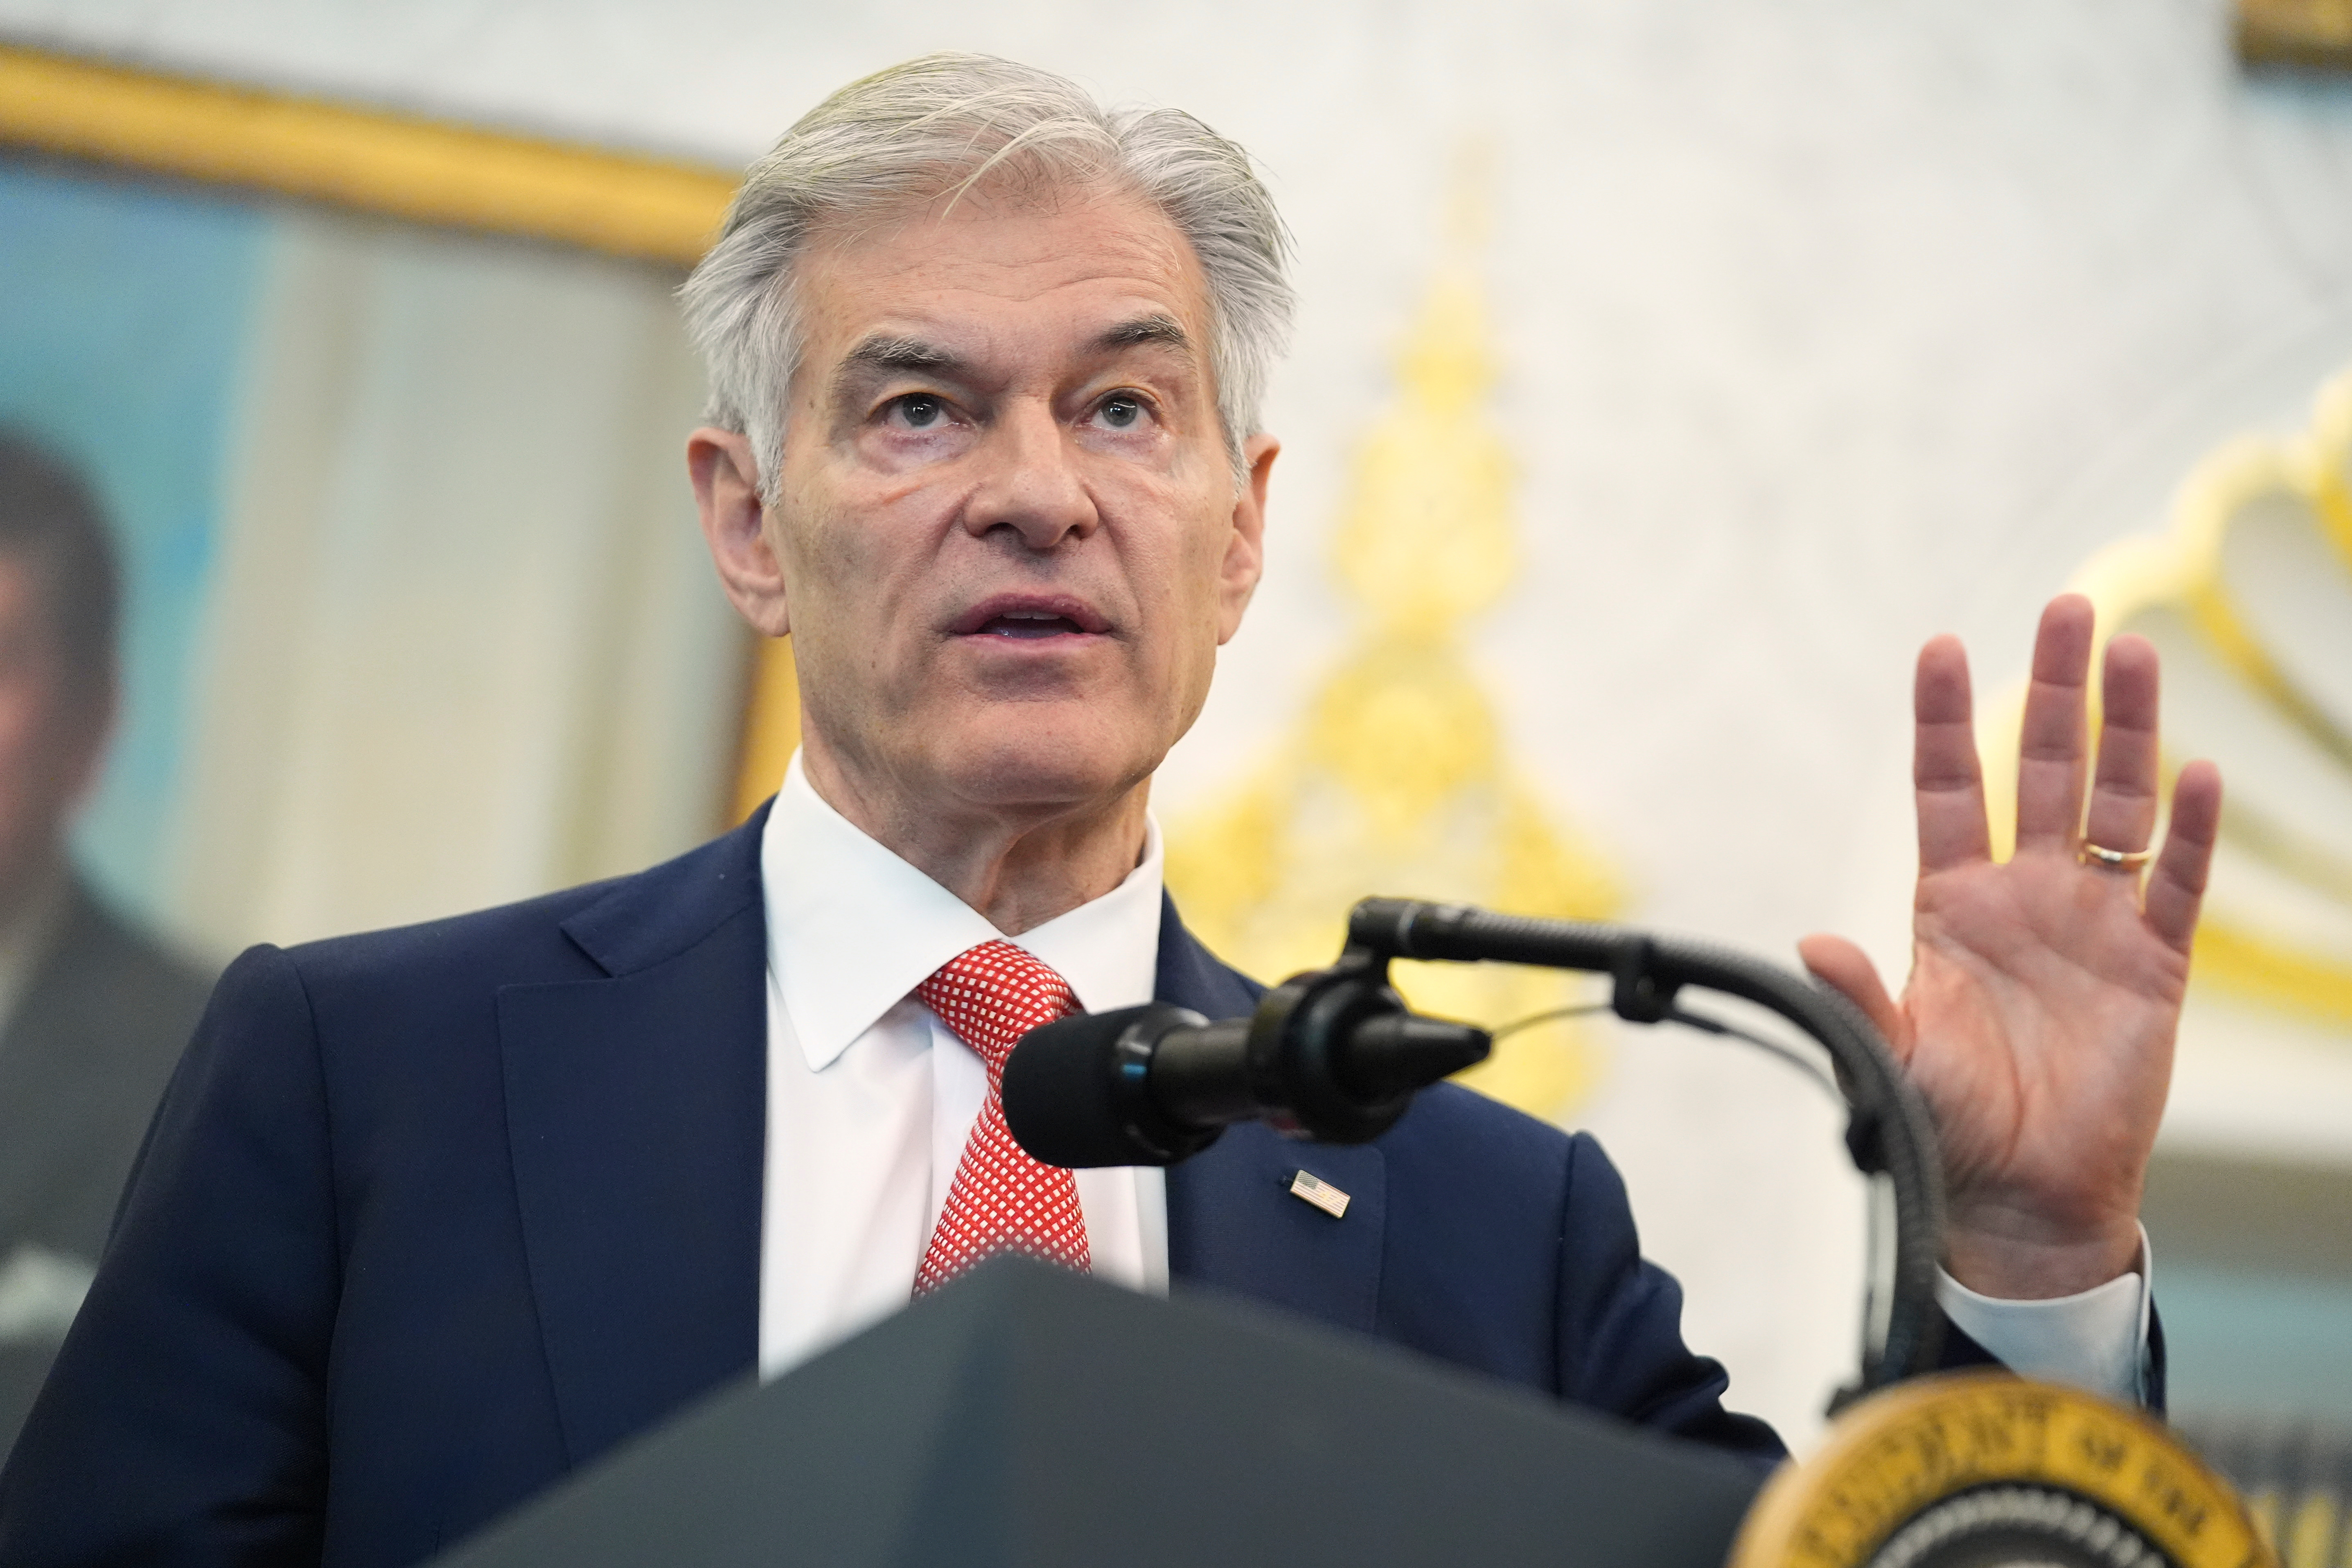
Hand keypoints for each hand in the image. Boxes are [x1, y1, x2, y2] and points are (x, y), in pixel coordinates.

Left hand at [1799, 595, 2221, 1298]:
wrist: (2019, 1194)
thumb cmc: (1948, 1127)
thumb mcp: (1891, 1057)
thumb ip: (1860, 997)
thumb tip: (1813, 942)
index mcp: (1953, 905)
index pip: (1947, 787)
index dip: (1944, 719)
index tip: (1940, 645)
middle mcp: (2025, 895)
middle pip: (2042, 769)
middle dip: (2055, 689)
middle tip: (2067, 607)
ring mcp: (2094, 923)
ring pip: (2117, 804)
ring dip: (2127, 731)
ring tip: (2133, 651)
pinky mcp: (2154, 966)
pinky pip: (2179, 886)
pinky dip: (2194, 833)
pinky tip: (2201, 772)